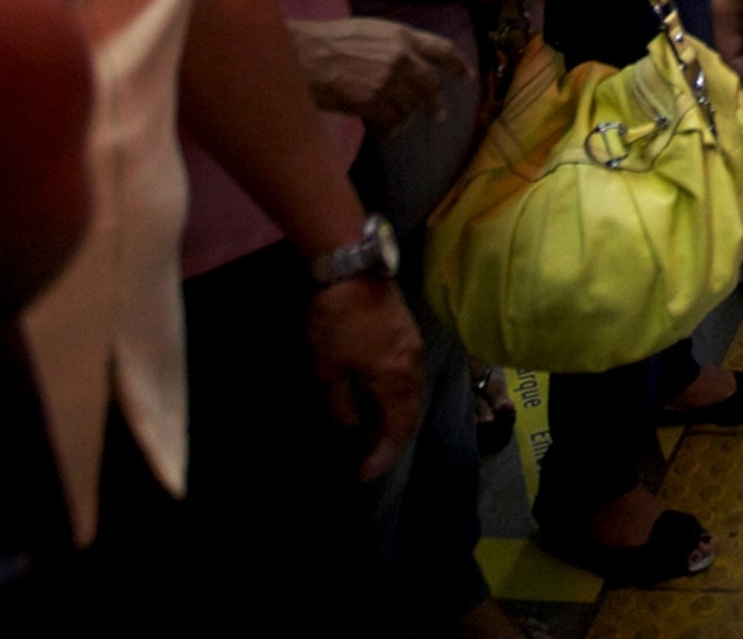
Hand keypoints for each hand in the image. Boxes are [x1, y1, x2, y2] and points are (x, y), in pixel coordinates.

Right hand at [292, 17, 468, 132]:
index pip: (442, 50)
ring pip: (411, 107)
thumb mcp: (371, 31)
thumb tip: (413, 59)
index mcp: (402, 37)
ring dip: (404, 116)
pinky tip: (382, 131)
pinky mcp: (374, 104)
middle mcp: (402, 59)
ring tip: (392, 119)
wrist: (305, 57)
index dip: (457, 64)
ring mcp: (389, 83)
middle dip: (436, 102)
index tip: (465, 77)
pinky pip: (392, 123)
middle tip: (438, 114)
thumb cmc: (330, 40)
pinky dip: (389, 130)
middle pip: (432, 84)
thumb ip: (396, 44)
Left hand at [307, 276, 425, 479]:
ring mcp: (413, 348)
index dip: (383, 455)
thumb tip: (351, 426)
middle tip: (366, 459)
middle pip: (409, 414)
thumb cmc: (337, 321)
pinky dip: (393, 397)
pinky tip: (374, 399)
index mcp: (396, 379)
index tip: (364, 474)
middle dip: (390, 441)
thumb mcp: (329, 369)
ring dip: (392, 419)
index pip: (398, 429)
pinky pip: (406, 378)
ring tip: (368, 434)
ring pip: (409, 395)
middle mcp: (413, 367)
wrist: (352, 268)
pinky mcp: (407, 335)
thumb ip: (341, 405)